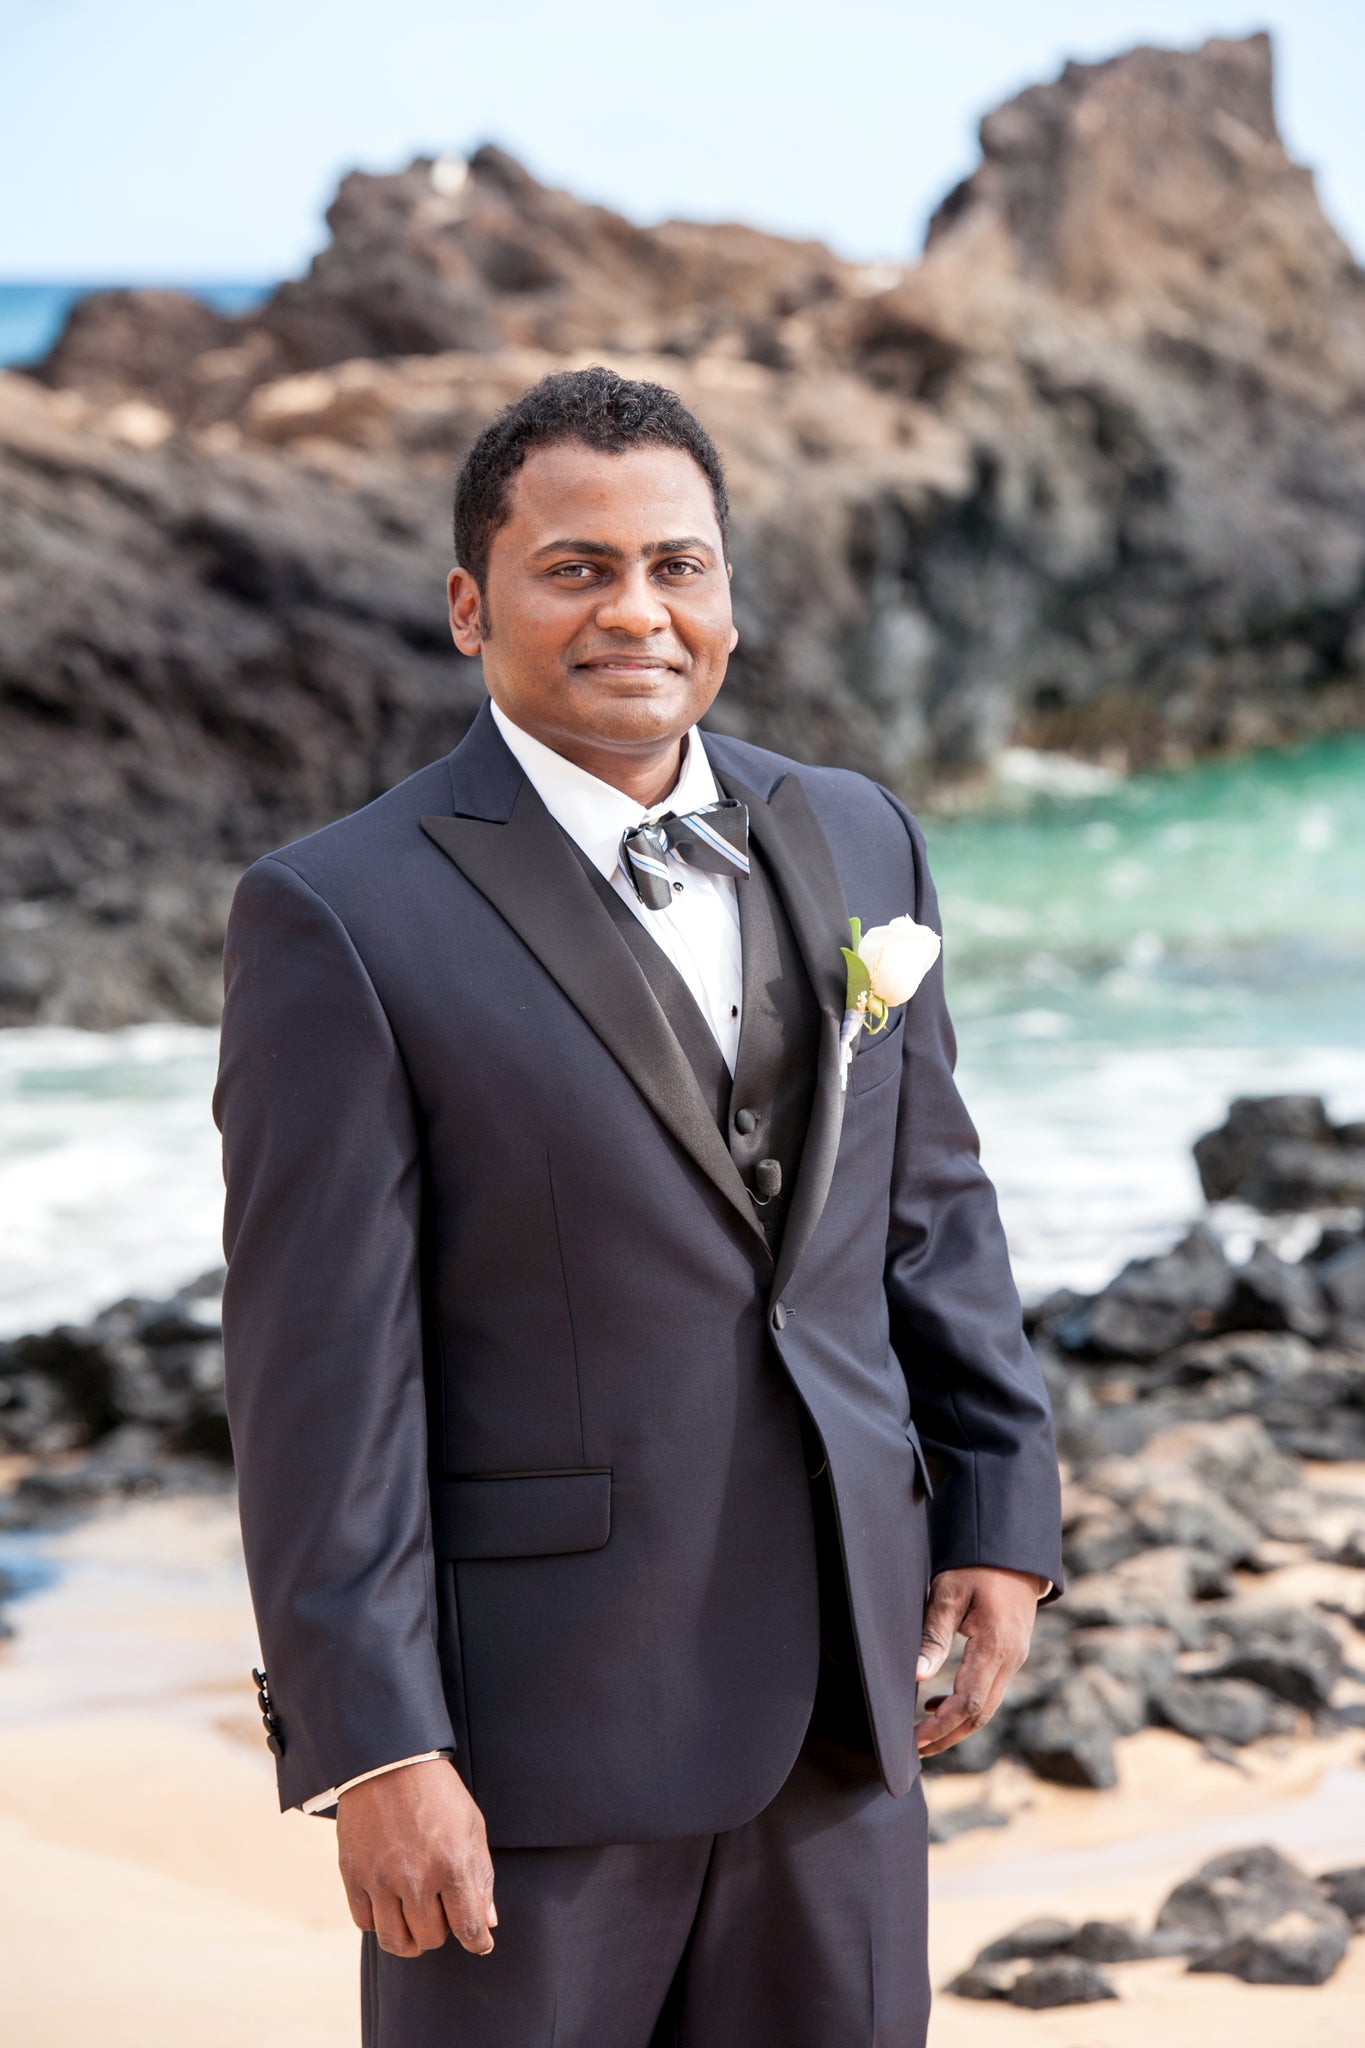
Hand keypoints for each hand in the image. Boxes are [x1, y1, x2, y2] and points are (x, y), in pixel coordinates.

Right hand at [337, 1757, 496, 1957]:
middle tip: (442, 1914)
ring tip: (415, 1922)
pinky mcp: (353, 1874)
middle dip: (441, 1933)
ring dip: (410, 1940)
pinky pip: (364, 1923)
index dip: (477, 1942)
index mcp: (452, 1864)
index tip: (478, 1943)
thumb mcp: (471, 1827)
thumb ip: (481, 1877)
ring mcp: (381, 1878)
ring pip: (396, 1941)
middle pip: (430, 1938)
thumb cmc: (437, 1793)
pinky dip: (379, 1922)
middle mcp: (416, 1877)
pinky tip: (389, 1906)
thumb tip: (486, 1924)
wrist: (389, 1761)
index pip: (468, 1927)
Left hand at [915, 1566, 1045, 1759]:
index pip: (970, 1702)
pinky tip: (938, 1703)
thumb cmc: (977, 1566)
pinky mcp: (1011, 1655)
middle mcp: (1011, 1659)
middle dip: (947, 1736)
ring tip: (923, 1735)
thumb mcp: (949, 1592)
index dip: (941, 1727)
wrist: (1014, 1551)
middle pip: (981, 1714)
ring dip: (956, 1725)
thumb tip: (917, 1676)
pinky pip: (990, 1691)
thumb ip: (934, 1634)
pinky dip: (966, 1705)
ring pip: (987, 1707)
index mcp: (995, 1645)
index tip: (914, 1739)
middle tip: (914, 1750)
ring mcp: (1015, 1659)